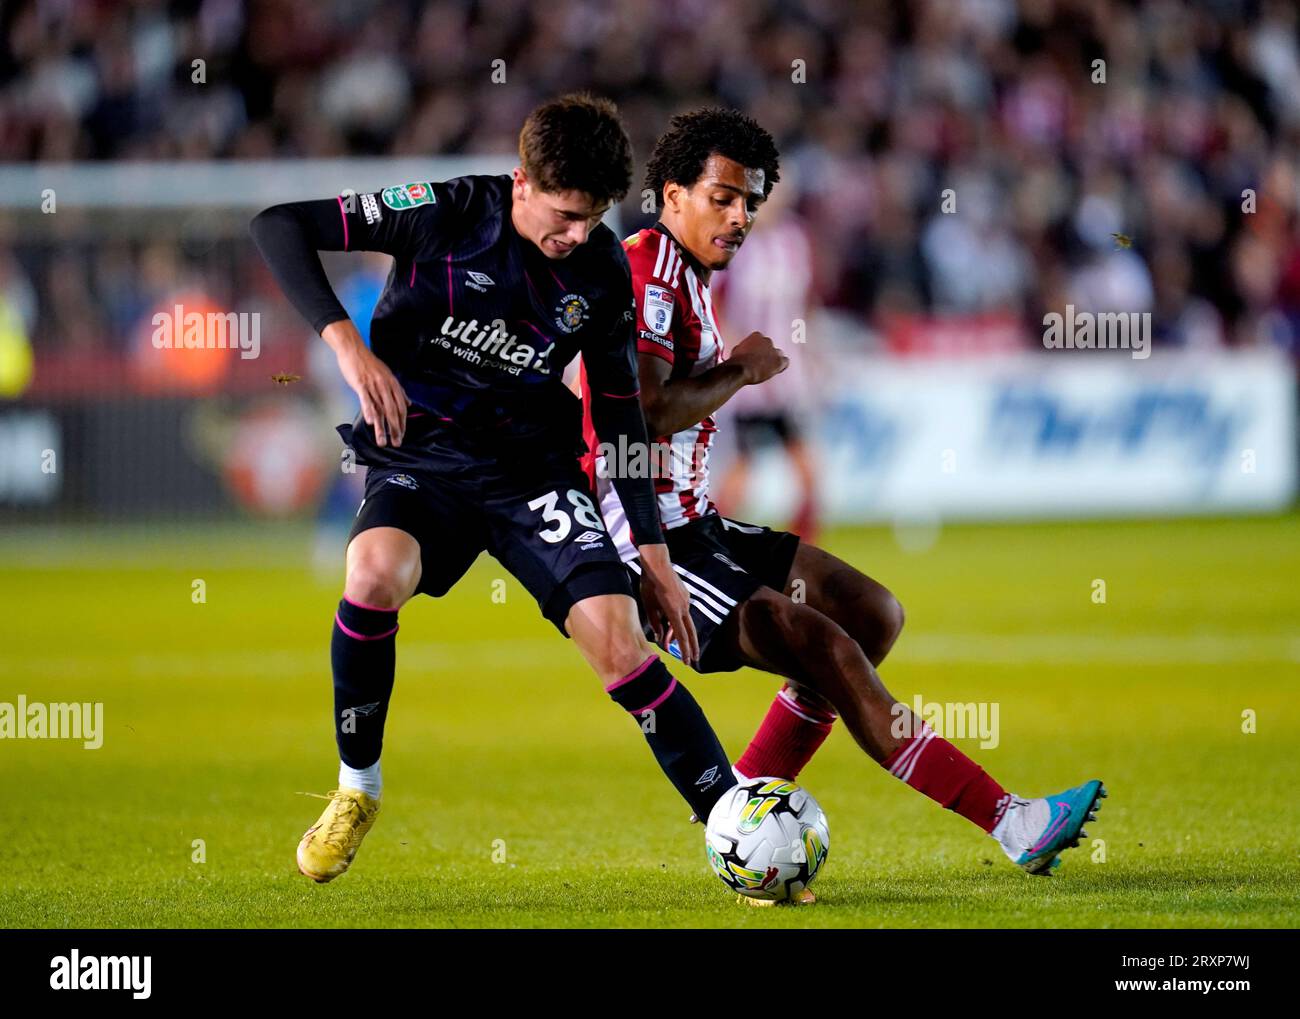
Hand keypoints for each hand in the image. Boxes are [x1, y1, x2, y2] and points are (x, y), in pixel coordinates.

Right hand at [322, 320, 409, 446]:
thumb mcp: (388, 376)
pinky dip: (368, 411)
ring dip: (382, 427)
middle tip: (397, 443)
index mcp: (393, 384)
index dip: (402, 422)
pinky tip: (369, 422)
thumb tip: (408, 403)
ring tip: (383, 441)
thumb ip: (398, 391)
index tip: (402, 435)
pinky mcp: (361, 384)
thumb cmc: (369, 363)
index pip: (401, 407)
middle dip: (396, 429)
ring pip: (380, 409)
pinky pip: (366, 399)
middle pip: (393, 411)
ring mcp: (373, 385)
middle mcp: (386, 386)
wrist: (354, 349)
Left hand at [638, 543, 699, 666]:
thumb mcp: (648, 605)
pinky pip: (684, 612)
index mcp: (674, 611)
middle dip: (692, 647)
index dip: (685, 650)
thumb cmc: (649, 584)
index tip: (687, 661)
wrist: (657, 564)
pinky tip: (672, 624)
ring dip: (684, 635)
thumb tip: (660, 636)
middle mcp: (683, 607)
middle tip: (694, 660)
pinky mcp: (685, 596)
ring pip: (687, 622)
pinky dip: (680, 622)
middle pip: (691, 632)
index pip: (681, 636)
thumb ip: (655, 622)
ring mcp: (686, 601)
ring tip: (679, 645)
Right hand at [728, 331, 788, 385]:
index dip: (759, 349)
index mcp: (757, 336)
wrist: (741, 369)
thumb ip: (744, 348)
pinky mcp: (779, 360)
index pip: (761, 341)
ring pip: (778, 354)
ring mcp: (774, 350)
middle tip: (759, 364)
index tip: (754, 356)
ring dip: (773, 360)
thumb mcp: (737, 350)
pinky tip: (775, 371)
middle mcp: (767, 340)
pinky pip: (785, 362)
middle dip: (766, 354)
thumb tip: (743, 352)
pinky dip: (781, 366)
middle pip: (770, 347)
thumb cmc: (736, 361)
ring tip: (766, 369)